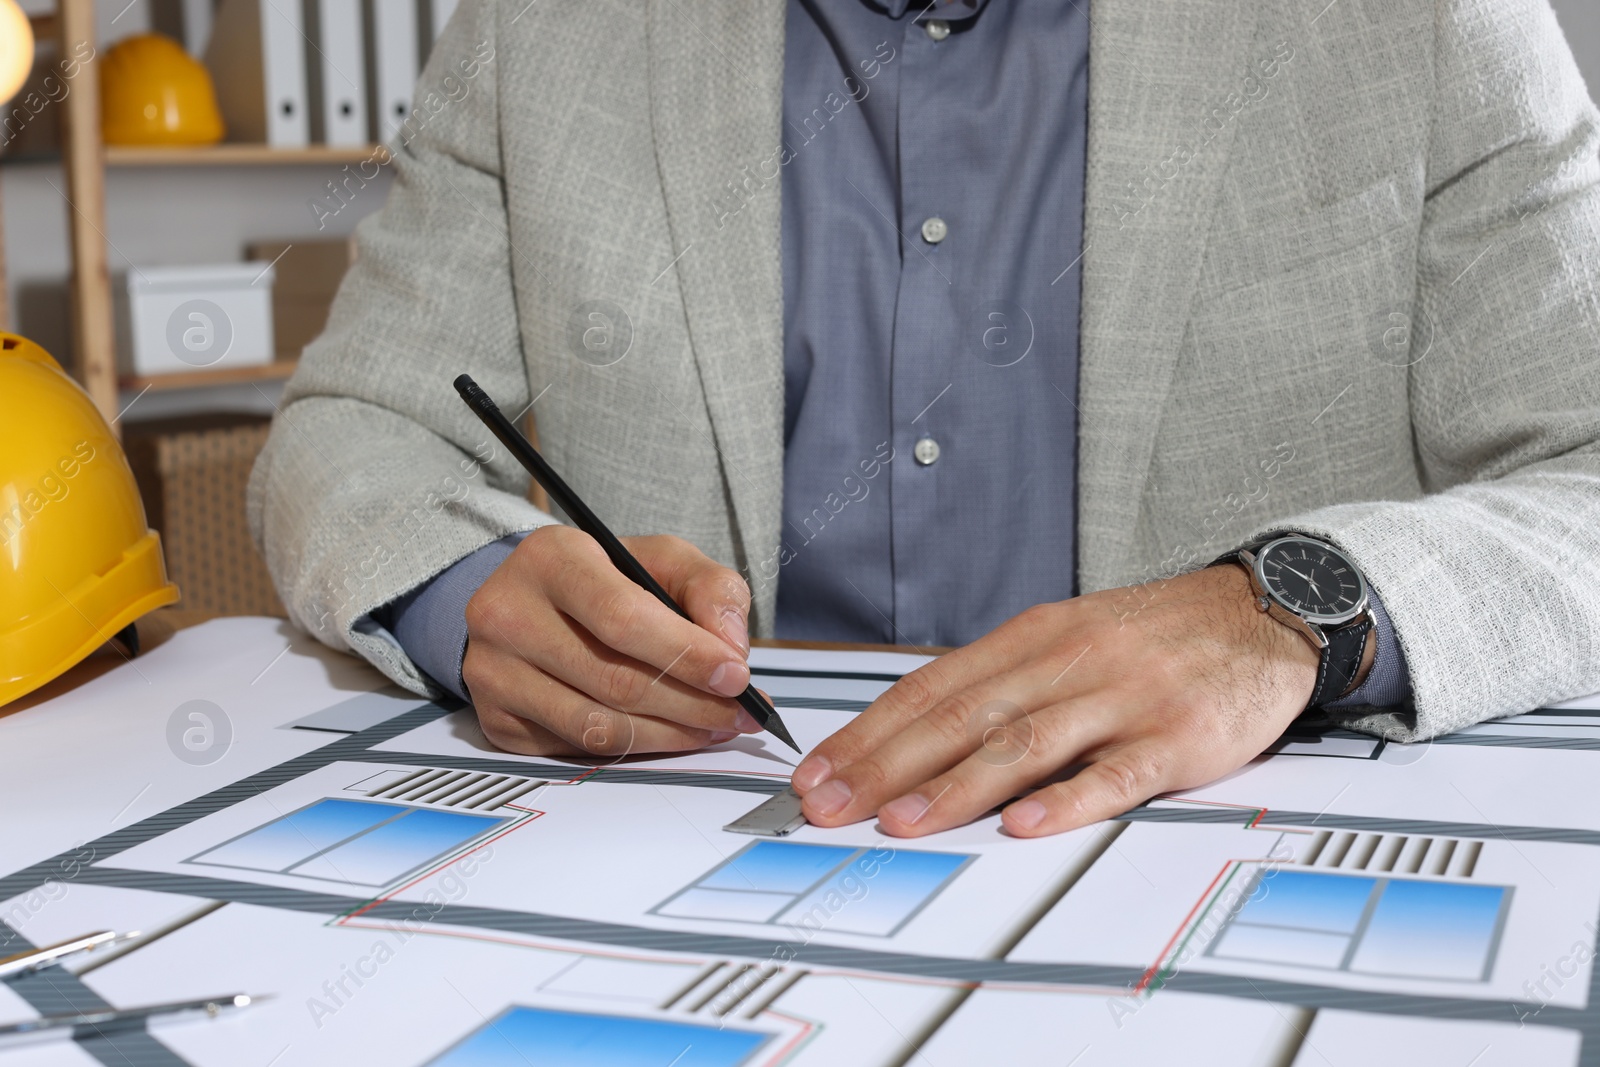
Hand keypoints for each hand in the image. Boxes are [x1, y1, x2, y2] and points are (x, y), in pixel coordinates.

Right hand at [462, 527, 760, 756]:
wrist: (527, 602)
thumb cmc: (602, 579)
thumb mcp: (659, 558)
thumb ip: (709, 588)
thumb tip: (731, 648)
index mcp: (551, 559)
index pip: (624, 617)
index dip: (687, 654)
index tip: (736, 676)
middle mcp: (509, 614)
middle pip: (616, 679)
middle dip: (693, 704)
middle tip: (739, 713)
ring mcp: (494, 672)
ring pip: (599, 725)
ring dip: (671, 735)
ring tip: (713, 727)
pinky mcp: (497, 719)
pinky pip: (577, 748)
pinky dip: (636, 748)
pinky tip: (669, 734)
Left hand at [790, 564, 1319, 836]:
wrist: (1259, 615)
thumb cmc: (1149, 638)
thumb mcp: (1066, 639)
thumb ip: (1001, 684)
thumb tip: (913, 738)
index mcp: (1031, 639)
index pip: (931, 688)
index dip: (869, 733)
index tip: (818, 772)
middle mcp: (1067, 662)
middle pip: (962, 716)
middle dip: (886, 765)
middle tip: (830, 806)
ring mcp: (1121, 699)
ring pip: (1024, 744)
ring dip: (956, 786)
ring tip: (902, 822)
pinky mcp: (1175, 737)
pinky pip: (1114, 773)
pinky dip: (1066, 801)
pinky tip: (1024, 826)